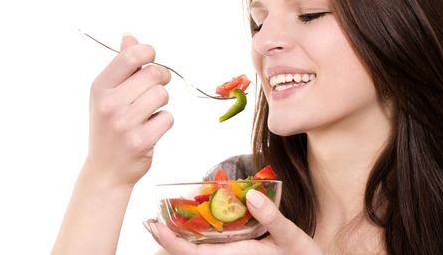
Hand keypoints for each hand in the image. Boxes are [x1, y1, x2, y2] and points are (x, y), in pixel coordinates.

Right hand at [86, 34, 173, 186]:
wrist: (105, 170)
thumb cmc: (109, 127)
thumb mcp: (107, 94)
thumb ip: (121, 65)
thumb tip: (129, 37)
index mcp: (100, 87)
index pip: (130, 56)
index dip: (148, 53)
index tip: (151, 60)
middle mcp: (109, 103)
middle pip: (153, 74)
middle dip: (161, 78)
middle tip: (156, 87)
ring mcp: (124, 123)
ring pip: (162, 95)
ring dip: (161, 103)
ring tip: (148, 112)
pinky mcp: (140, 141)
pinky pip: (167, 118)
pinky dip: (163, 122)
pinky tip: (150, 130)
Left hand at [146, 189, 322, 254]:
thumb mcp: (293, 239)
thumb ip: (272, 218)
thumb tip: (250, 195)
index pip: (194, 253)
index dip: (171, 240)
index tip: (154, 225)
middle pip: (189, 253)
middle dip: (167, 239)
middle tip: (149, 220)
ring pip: (198, 252)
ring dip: (178, 238)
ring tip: (163, 220)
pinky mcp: (239, 254)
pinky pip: (210, 249)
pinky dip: (195, 238)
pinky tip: (192, 227)